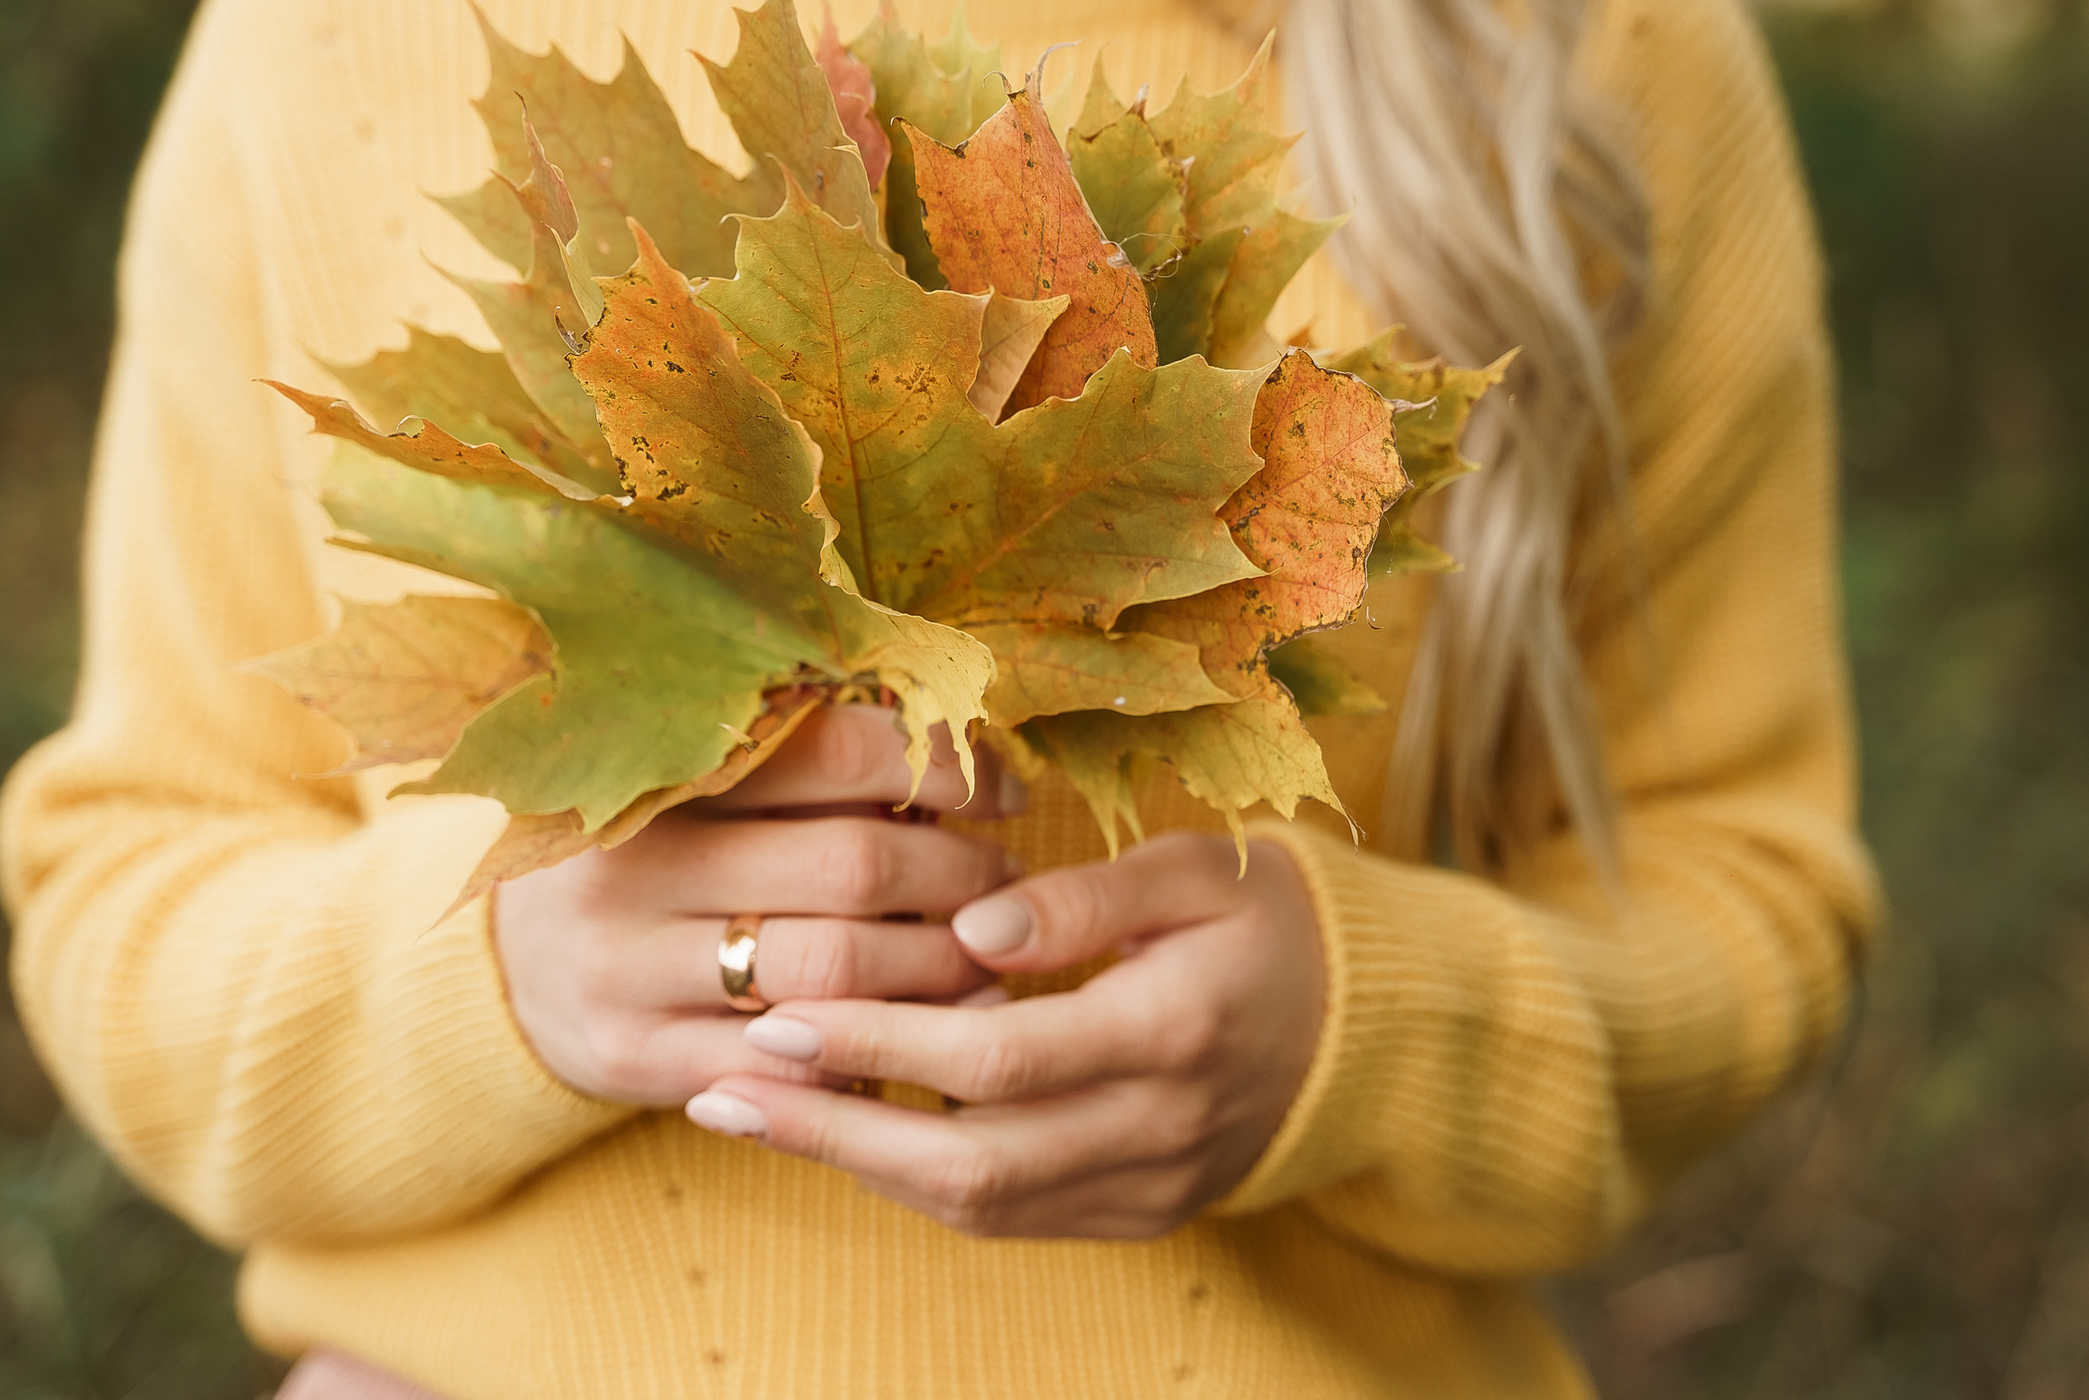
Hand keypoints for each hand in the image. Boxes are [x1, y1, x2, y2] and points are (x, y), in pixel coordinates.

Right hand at [493, 704, 1016, 1106]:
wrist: (510, 967)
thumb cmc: (654, 858)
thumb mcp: (701, 790)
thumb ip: (807, 770)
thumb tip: (972, 760)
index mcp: (660, 771)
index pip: (832, 751)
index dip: (938, 765)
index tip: (1000, 788)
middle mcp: (632, 865)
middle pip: (852, 867)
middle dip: (957, 875)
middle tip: (1002, 882)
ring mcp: (625, 967)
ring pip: (834, 972)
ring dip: (937, 967)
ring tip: (983, 957)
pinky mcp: (634, 1055)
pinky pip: (789, 1061)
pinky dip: (874, 1046)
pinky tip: (922, 1031)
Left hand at [684, 831, 1326, 1238]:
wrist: (1365, 1024)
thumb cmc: (1265, 918)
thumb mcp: (1194, 870)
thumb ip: (1083, 896)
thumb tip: (970, 923)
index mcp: (1172, 1028)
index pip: (994, 1057)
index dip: (877, 1041)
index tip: (778, 1013)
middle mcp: (1159, 1127)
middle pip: (970, 1157)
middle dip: (834, 1126)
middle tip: (724, 1087)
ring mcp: (1151, 1187)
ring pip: (980, 1205)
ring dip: (857, 1165)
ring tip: (753, 1116)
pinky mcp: (1140, 1216)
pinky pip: (1011, 1217)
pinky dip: (919, 1182)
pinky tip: (848, 1134)